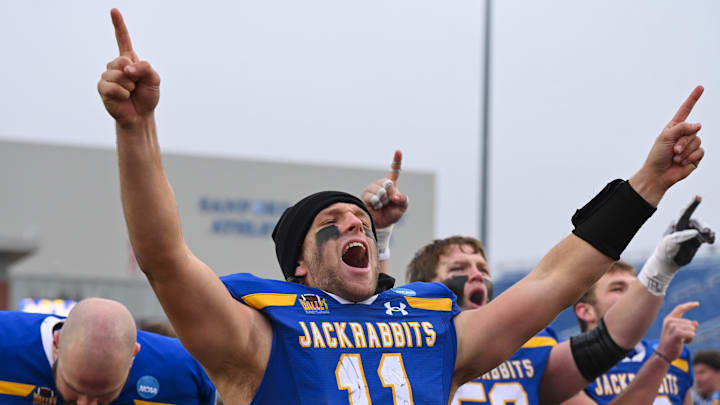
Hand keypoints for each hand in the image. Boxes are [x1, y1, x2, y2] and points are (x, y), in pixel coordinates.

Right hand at [97, 9, 160, 126]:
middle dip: (134, 75)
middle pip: (122, 60)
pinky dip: (123, 93)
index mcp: (129, 59)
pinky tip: (124, 98)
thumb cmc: (147, 96)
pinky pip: (113, 87)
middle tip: (136, 85)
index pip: (123, 39)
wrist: (141, 115)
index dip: (118, 25)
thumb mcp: (154, 79)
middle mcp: (115, 65)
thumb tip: (127, 68)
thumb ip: (145, 67)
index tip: (114, 10)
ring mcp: (107, 76)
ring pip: (118, 75)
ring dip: (129, 86)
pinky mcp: (102, 88)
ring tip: (130, 93)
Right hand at [361, 150, 408, 228]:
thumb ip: (403, 200)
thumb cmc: (392, 214)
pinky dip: (376, 203)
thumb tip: (395, 195)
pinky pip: (372, 196)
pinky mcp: (365, 196)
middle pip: (387, 183)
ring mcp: (372, 189)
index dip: (397, 161)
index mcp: (391, 184)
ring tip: (381, 205)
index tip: (398, 151)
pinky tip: (376, 206)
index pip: (394, 171)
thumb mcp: (402, 207)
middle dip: (389, 194)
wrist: (381, 224)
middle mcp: (380, 184)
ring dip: (383, 200)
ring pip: (379, 190)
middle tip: (388, 201)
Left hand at [630, 86, 703, 204]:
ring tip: (675, 157)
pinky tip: (682, 162)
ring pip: (697, 141)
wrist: (658, 174)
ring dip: (685, 151)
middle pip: (693, 130)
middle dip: (682, 142)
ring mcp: (691, 145)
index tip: (700, 87)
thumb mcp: (665, 137)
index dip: (693, 98)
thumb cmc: (657, 156)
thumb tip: (698, 125)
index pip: (686, 110)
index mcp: (674, 127)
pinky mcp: (696, 156)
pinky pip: (700, 152)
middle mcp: (684, 134)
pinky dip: (690, 157)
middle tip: (672, 151)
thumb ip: (682, 128)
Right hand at [655, 302, 698, 360]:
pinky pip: (692, 334)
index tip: (697, 304)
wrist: (663, 354)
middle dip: (690, 331)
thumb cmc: (671, 344)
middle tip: (680, 339)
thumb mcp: (680, 333)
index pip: (680, 308)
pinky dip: (690, 339)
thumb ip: (687, 326)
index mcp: (668, 319)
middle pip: (690, 322)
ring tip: (681, 341)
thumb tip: (696, 323)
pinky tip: (683, 343)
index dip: (689, 305)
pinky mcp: (677, 333)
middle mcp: (669, 321)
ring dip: (690, 336)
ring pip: (692, 328)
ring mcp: (672, 327)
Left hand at [667, 196, 714, 265]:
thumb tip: (695, 232)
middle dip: (703, 226)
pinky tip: (710, 241)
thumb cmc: (665, 250)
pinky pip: (708, 236)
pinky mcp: (698, 239)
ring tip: (709, 239)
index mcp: (675, 224)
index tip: (698, 196)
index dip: (691, 204)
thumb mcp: (668, 244)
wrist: (668, 261)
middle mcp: (685, 226)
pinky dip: (711, 238)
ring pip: (704, 229)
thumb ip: (680, 237)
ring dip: (708, 233)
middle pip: (697, 222)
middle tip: (706, 233)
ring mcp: (692, 232)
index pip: (684, 213)